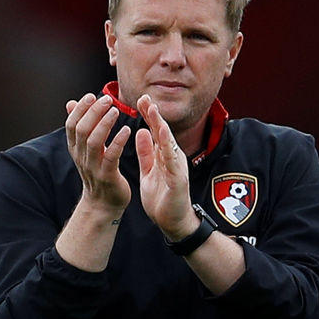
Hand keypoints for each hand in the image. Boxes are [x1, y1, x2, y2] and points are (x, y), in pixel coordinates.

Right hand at [65, 93, 131, 214]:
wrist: (103, 204)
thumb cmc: (98, 172)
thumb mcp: (85, 149)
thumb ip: (80, 126)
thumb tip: (71, 103)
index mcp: (75, 149)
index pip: (71, 125)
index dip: (80, 109)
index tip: (91, 96)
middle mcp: (81, 157)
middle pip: (82, 130)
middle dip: (93, 112)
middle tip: (107, 100)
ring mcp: (93, 167)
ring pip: (94, 142)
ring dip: (104, 124)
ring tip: (115, 111)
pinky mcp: (108, 176)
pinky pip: (111, 156)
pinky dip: (118, 142)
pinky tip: (127, 131)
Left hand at [135, 95, 198, 239]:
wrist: (172, 221)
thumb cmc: (162, 196)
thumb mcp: (149, 170)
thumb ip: (146, 152)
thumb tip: (141, 131)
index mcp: (164, 155)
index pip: (155, 131)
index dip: (148, 115)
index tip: (139, 99)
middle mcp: (172, 158)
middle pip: (163, 132)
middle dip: (154, 114)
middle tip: (145, 97)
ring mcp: (176, 167)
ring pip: (169, 143)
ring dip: (161, 126)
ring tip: (153, 111)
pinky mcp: (178, 180)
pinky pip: (172, 161)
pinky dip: (167, 147)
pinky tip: (162, 136)